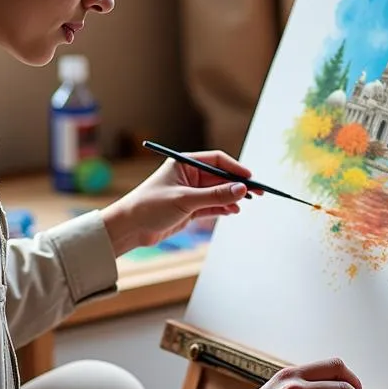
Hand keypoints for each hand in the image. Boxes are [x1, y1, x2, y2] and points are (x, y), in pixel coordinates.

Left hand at [100, 150, 253, 255]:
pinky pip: (212, 206)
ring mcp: (190, 193)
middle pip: (220, 177)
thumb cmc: (150, 206)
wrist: (130, 228)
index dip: (235, 167)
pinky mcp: (190, 209)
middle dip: (237, 185)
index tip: (250, 178)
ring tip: (244, 205)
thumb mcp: (185, 199)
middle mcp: (189, 176)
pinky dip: (223, 208)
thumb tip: (241, 189)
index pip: (217, 160)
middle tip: (257, 192)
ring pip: (218, 193)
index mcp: (185, 163)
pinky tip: (233, 211)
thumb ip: (215, 195)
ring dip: (231, 198)